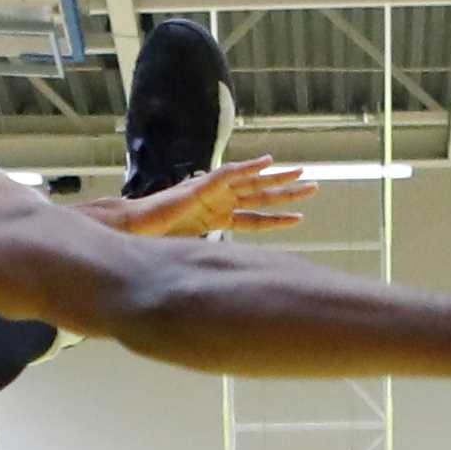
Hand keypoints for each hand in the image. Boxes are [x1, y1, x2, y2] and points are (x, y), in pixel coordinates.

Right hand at [89, 159, 311, 243]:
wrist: (136, 230)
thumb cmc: (157, 244)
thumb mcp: (193, 256)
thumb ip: (210, 262)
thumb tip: (219, 288)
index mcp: (218, 219)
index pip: (255, 219)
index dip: (277, 219)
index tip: (299, 218)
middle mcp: (219, 203)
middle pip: (260, 197)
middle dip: (287, 193)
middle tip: (313, 187)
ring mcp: (212, 193)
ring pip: (252, 183)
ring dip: (276, 178)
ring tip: (300, 173)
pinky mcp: (202, 185)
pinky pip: (229, 173)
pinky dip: (248, 167)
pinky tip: (267, 162)